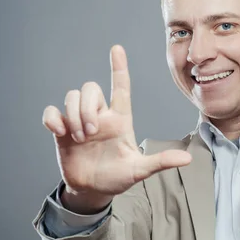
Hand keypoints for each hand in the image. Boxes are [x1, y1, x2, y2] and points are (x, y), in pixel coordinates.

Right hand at [42, 45, 191, 199]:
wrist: (94, 190)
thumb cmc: (118, 177)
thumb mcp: (140, 170)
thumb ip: (161, 161)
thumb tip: (188, 158)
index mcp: (120, 120)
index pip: (121, 88)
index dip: (119, 68)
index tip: (117, 49)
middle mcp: (100, 116)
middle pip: (90, 87)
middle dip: (88, 107)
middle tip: (91, 133)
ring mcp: (79, 122)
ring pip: (72, 96)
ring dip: (74, 115)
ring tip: (80, 138)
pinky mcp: (61, 131)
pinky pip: (52, 112)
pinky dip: (52, 119)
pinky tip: (59, 132)